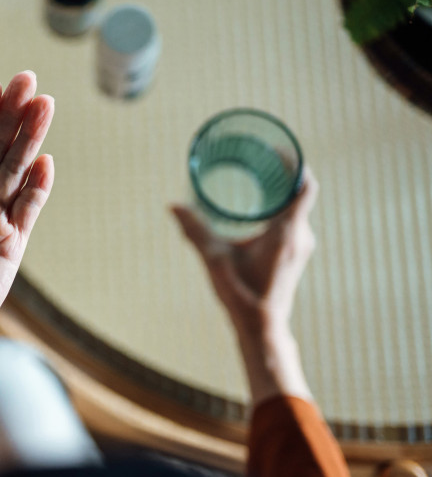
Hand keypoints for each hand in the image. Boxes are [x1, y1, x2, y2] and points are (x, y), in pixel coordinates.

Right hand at [171, 168, 318, 402]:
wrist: (262, 327)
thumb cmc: (241, 294)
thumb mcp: (214, 259)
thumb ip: (194, 230)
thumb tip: (173, 205)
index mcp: (287, 232)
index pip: (304, 186)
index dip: (295, 163)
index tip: (276, 150)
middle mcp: (300, 236)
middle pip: (300, 192)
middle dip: (282, 172)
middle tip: (260, 157)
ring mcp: (301, 246)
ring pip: (297, 207)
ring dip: (281, 190)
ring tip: (259, 176)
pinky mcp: (295, 255)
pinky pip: (294, 220)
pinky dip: (280, 207)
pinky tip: (261, 206)